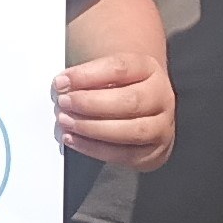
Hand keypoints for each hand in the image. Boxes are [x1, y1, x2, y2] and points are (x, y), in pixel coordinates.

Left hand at [56, 50, 173, 169]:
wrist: (141, 110)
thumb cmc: (115, 87)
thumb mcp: (104, 71)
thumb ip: (85, 73)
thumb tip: (61, 83)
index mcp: (149, 68)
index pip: (120, 68)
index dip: (87, 75)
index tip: (61, 81)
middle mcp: (161, 96)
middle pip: (130, 101)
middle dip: (91, 103)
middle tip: (64, 103)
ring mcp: (161, 126)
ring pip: (132, 130)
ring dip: (93, 128)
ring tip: (66, 122)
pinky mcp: (154, 152)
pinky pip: (125, 154)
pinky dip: (95, 149)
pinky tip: (74, 140)